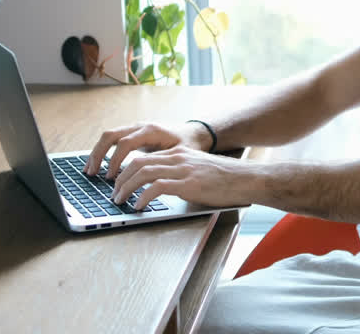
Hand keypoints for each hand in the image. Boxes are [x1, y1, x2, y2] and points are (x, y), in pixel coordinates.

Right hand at [84, 120, 209, 178]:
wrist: (195, 133)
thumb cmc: (189, 144)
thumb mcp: (179, 155)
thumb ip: (161, 163)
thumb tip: (144, 177)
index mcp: (151, 130)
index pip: (125, 143)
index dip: (115, 160)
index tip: (110, 177)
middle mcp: (140, 126)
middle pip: (110, 135)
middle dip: (98, 154)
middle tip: (91, 173)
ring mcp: (135, 129)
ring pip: (108, 136)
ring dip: (97, 153)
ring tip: (89, 171)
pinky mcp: (133, 134)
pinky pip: (113, 140)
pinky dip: (103, 151)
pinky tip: (97, 165)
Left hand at [111, 146, 254, 209]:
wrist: (246, 179)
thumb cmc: (224, 179)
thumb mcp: (196, 170)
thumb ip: (178, 173)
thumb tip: (157, 187)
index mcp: (178, 153)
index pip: (143, 156)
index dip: (126, 170)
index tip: (118, 183)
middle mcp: (177, 157)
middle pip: (138, 162)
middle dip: (120, 179)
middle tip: (114, 194)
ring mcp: (182, 169)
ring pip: (143, 172)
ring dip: (126, 187)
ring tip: (120, 201)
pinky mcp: (188, 184)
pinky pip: (157, 187)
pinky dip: (143, 196)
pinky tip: (138, 205)